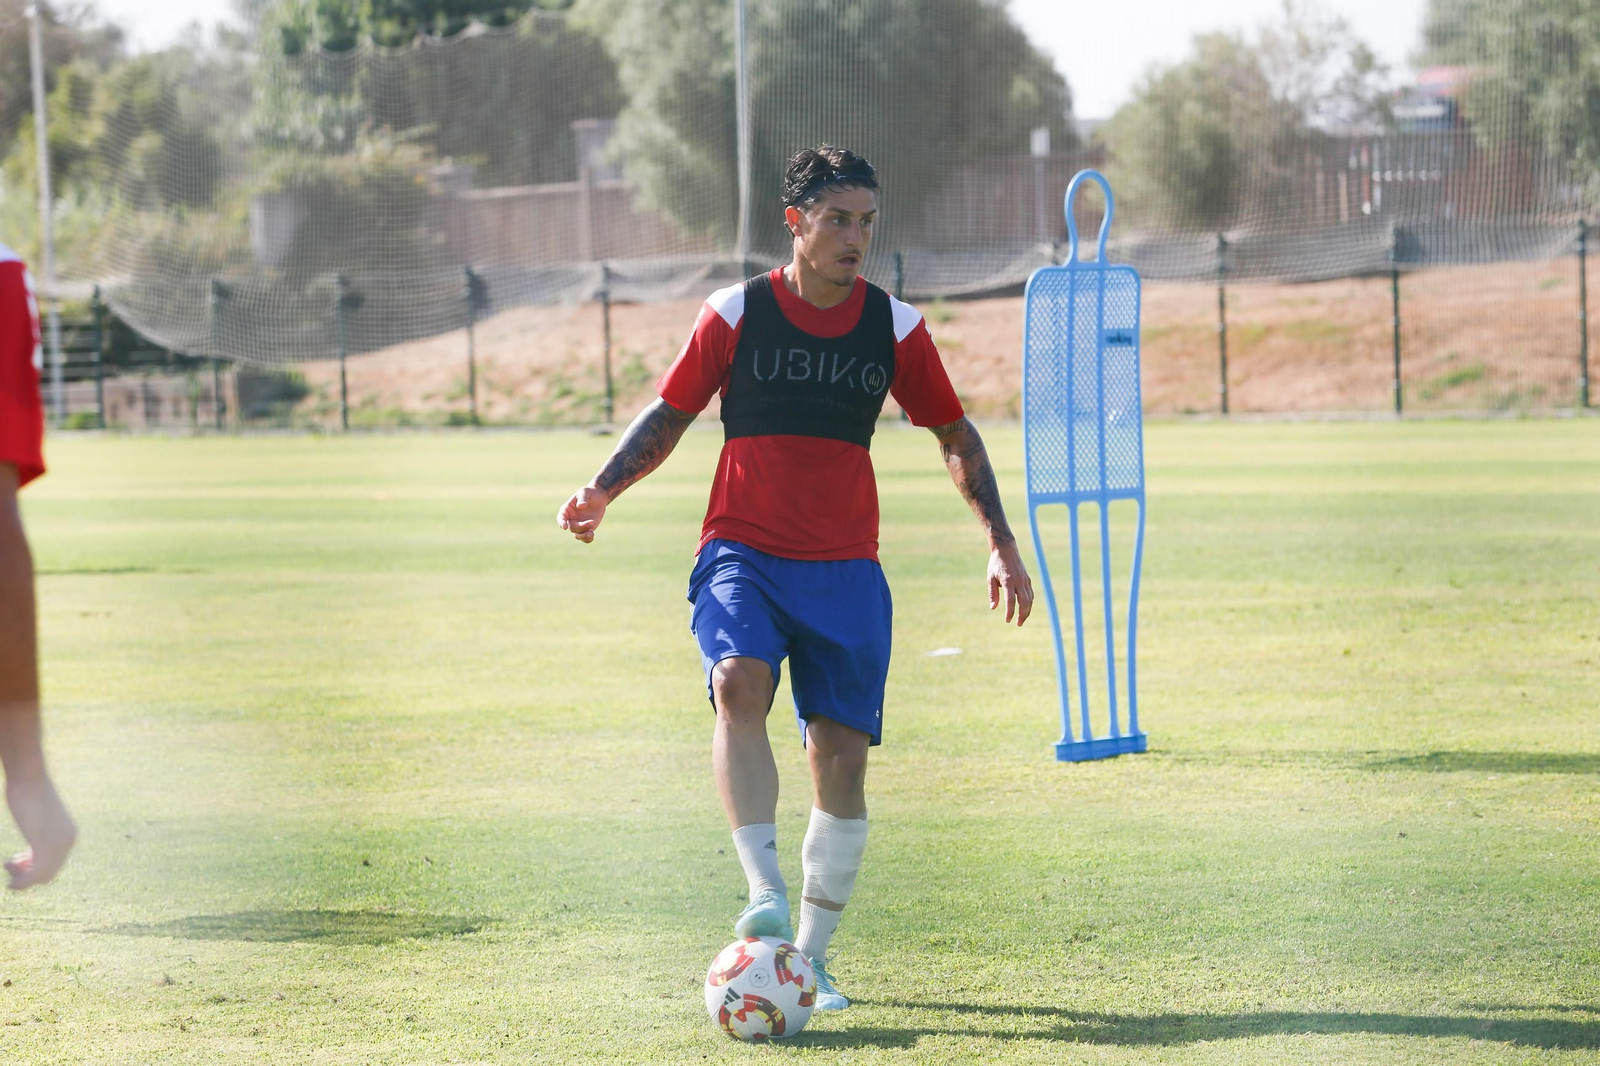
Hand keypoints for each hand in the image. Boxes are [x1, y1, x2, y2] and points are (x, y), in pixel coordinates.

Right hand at [5, 772, 75, 890]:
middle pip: (50, 872)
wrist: (28, 777)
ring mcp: (58, 844)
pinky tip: (11, 884)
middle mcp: (68, 841)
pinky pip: (35, 876)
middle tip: (10, 861)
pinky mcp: (44, 845)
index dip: (35, 867)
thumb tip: (33, 847)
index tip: (18, 858)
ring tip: (7, 864)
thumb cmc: (28, 791)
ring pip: (42, 877)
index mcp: (69, 834)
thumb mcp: (38, 816)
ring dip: (22, 878)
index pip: (56, 863)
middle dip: (28, 872)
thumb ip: (40, 833)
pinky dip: (22, 884)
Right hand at [556, 485, 609, 543]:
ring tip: (591, 534)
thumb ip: (582, 498)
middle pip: (572, 527)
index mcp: (567, 509)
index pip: (561, 517)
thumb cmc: (589, 492)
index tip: (564, 527)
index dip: (561, 522)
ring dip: (583, 536)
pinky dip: (587, 539)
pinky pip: (585, 537)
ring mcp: (579, 524)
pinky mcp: (587, 528)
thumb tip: (580, 506)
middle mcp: (571, 519)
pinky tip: (592, 535)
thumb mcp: (585, 492)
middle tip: (591, 522)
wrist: (599, 497)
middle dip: (581, 527)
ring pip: (577, 535)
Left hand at [988, 544, 1033, 626]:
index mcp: (1008, 581)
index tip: (1007, 620)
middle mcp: (1019, 581)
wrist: (1006, 549)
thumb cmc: (996, 564)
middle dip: (1022, 615)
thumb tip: (993, 608)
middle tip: (1018, 624)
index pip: (1010, 601)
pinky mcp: (1027, 579)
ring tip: (1022, 620)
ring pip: (1029, 599)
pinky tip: (1025, 609)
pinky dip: (1029, 603)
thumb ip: (992, 593)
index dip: (1010, 612)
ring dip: (1027, 611)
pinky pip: (1030, 594)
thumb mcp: (990, 578)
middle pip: (1024, 602)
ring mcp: (1025, 580)